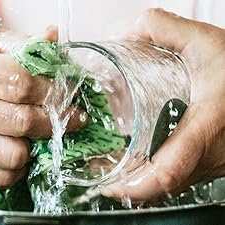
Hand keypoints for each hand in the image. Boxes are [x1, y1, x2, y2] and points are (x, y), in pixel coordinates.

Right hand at [0, 27, 84, 186]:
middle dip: (57, 121)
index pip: (22, 86)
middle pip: (24, 122)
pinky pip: (1, 176)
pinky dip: (19, 167)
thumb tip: (54, 38)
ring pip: (15, 155)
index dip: (53, 93)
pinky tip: (21, 148)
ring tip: (38, 133)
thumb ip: (25, 42)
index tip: (68, 96)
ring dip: (36, 146)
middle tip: (70, 117)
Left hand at [100, 8, 224, 202]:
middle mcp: (207, 155)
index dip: (137, 187)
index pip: (169, 171)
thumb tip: (132, 33)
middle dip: (126, 187)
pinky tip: (140, 165)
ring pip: (169, 185)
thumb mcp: (206, 43)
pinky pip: (178, 177)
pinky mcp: (209, 163)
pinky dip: (154, 177)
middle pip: (161, 185)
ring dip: (138, 184)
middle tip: (99, 175)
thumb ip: (166, 29)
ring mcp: (209, 164)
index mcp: (203, 128)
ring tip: (111, 171)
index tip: (109, 186)